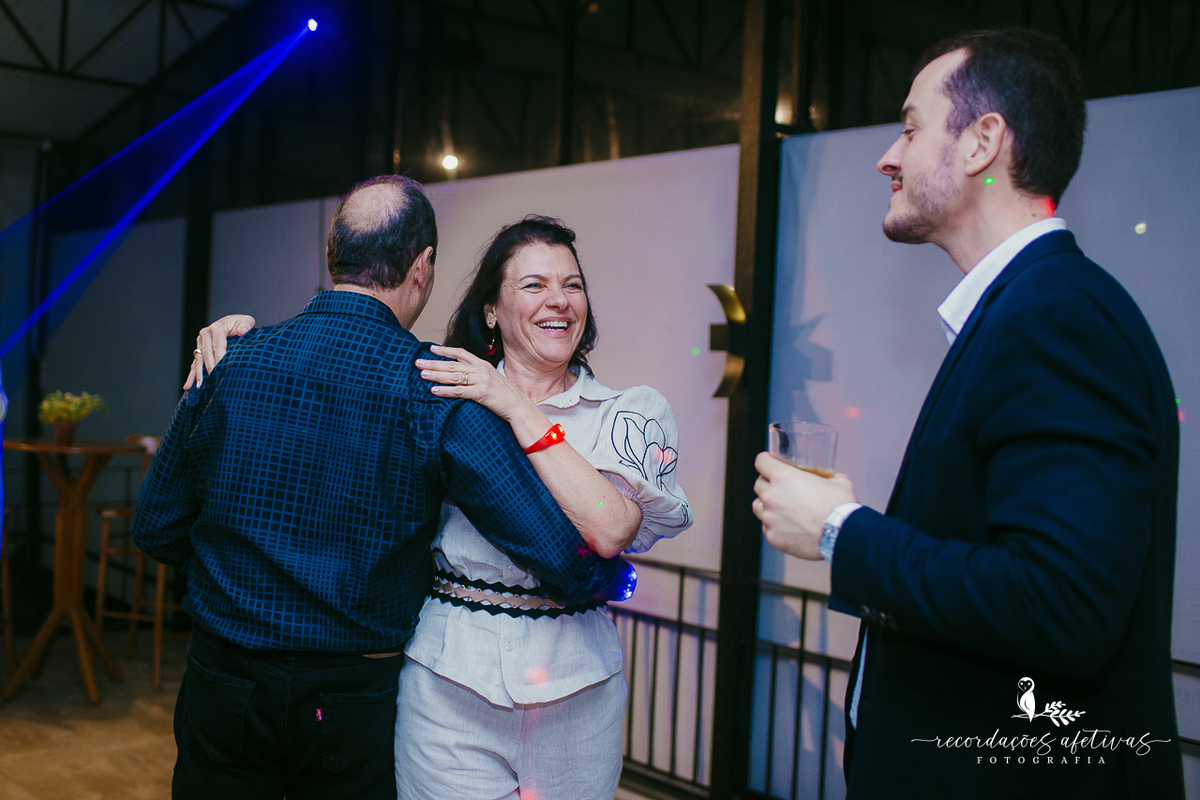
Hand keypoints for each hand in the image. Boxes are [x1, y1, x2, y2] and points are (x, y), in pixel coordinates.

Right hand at [184, 314, 255, 388]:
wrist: (232, 324)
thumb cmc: (241, 324)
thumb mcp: (246, 321)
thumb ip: (246, 324)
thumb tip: (243, 331)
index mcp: (216, 328)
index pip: (218, 346)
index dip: (220, 359)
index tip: (224, 371)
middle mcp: (205, 334)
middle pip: (206, 355)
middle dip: (209, 369)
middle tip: (214, 381)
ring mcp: (200, 342)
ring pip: (199, 360)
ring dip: (198, 374)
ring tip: (199, 386)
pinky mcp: (199, 350)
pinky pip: (195, 363)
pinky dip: (192, 375)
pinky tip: (188, 386)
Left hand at [415, 344, 532, 421]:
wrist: (519, 406)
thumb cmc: (504, 395)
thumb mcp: (492, 379)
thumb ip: (478, 375)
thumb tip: (463, 376)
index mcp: (483, 365)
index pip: (461, 353)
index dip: (445, 351)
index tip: (431, 349)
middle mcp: (481, 370)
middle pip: (453, 364)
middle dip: (434, 363)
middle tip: (418, 362)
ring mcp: (481, 381)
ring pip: (453, 376)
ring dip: (436, 375)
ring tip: (422, 374)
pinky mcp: (481, 393)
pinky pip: (458, 391)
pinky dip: (445, 391)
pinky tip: (434, 390)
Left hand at [752, 451, 855, 559]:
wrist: (842, 534)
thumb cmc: (840, 507)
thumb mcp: (838, 481)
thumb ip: (827, 476)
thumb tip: (831, 478)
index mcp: (784, 477)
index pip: (761, 462)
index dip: (766, 460)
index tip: (768, 462)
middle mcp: (772, 496)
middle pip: (758, 484)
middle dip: (767, 484)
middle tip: (780, 488)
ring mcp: (770, 518)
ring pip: (758, 507)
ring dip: (767, 505)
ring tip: (782, 509)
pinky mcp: (773, 536)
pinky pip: (767, 527)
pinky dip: (774, 525)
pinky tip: (788, 526)